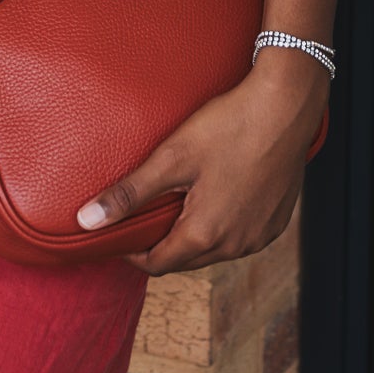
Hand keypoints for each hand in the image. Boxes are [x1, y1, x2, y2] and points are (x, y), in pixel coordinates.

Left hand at [75, 50, 328, 273]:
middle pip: (186, 260)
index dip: (133, 253)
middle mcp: (235, 245)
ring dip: (193, 236)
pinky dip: (223, 227)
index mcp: (205, 234)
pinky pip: (240, 237)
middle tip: (146, 215)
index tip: (121, 234)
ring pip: (215, 250)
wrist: (286, 107)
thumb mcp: (172, 157)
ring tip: (178, 203)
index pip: (157, 265)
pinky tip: (216, 197)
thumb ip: (129, 193)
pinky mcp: (276, 222)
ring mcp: (260, 236)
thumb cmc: (229, 126)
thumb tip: (87, 222)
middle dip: (162, 244)